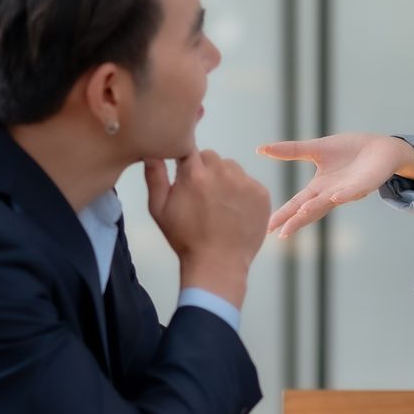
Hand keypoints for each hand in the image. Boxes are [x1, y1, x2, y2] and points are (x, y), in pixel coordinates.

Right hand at [144, 150, 271, 305]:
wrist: (218, 265)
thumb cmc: (186, 239)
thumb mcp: (159, 209)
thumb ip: (154, 176)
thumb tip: (151, 151)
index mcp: (195, 174)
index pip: (189, 149)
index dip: (186, 163)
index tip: (186, 178)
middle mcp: (222, 173)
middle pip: (211, 158)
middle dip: (205, 171)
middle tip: (202, 197)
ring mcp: (245, 183)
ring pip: (231, 168)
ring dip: (224, 179)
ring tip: (218, 206)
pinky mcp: (262, 194)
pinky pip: (249, 183)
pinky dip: (242, 193)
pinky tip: (234, 212)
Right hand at [258, 133, 413, 238]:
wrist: (380, 148)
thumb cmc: (349, 151)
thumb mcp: (316, 149)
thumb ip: (291, 151)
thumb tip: (260, 149)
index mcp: (319, 187)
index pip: (298, 203)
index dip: (284, 214)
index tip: (269, 227)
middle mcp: (332, 193)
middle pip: (310, 208)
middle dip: (296, 219)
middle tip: (282, 232)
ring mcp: (348, 191)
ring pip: (329, 202)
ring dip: (316, 208)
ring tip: (301, 214)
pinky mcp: (365, 184)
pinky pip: (353, 190)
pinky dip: (344, 194)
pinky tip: (335, 196)